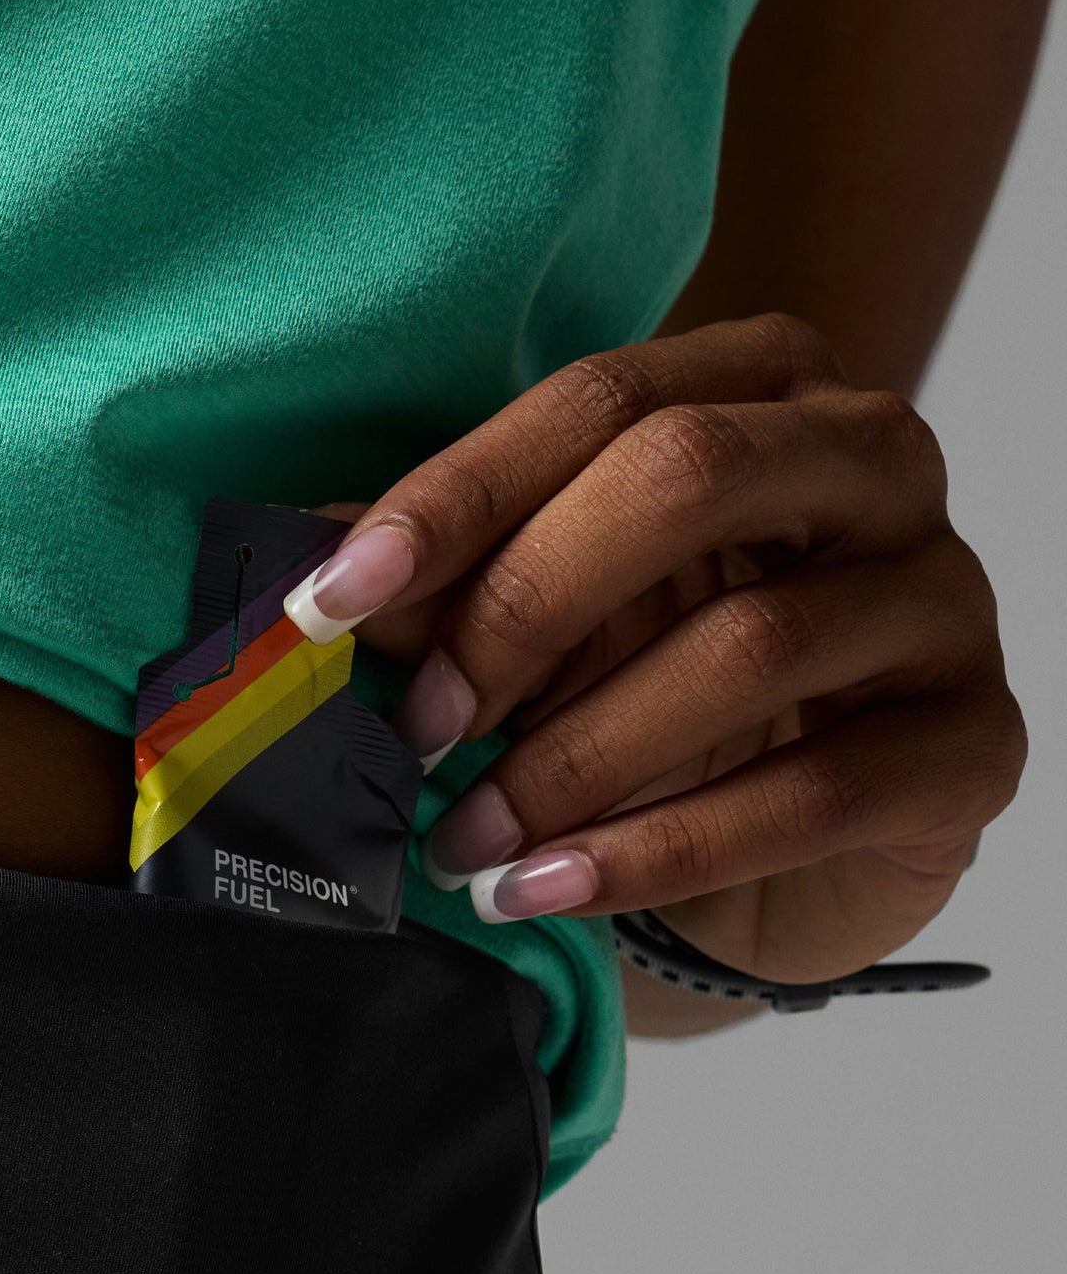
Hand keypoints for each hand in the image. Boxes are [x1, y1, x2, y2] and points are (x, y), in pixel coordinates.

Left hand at [293, 315, 1025, 980]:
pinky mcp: (972, 745)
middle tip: (415, 727)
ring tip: (464, 842)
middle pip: (685, 480)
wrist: (796, 855)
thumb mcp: (551, 622)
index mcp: (766, 384)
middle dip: (521, 608)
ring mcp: (942, 600)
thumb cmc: (663, 698)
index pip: (598, 400)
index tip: (327, 600)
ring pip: (748, 647)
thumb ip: (451, 584)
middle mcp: (874, 462)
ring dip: (573, 759)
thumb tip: (302, 571)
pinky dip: (656, 852)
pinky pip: (809, 795)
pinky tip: (548, 889)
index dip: (452, 498)